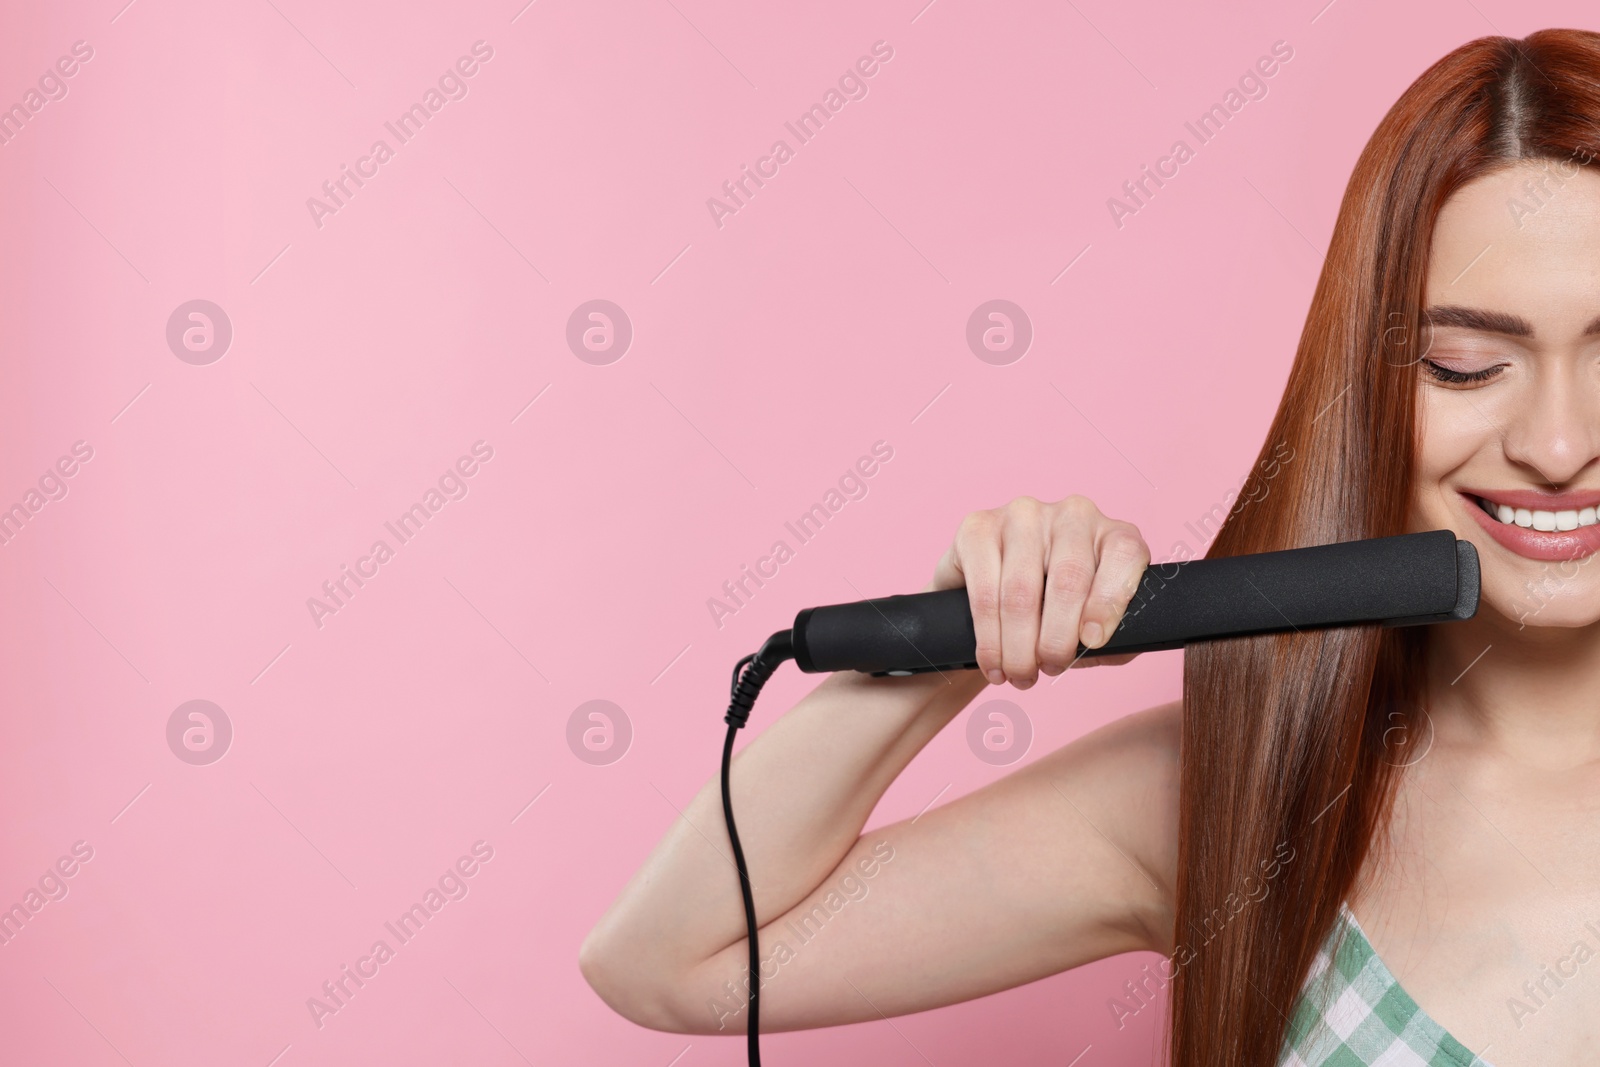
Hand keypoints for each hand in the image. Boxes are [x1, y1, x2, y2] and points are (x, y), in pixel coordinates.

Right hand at [926, 495, 1148, 687]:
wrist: (996, 596)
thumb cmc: (1055, 611)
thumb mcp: (1093, 625)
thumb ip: (1111, 637)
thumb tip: (1097, 644)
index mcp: (1111, 534)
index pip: (1124, 554)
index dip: (1110, 602)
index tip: (1092, 641)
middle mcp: (1071, 515)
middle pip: (1068, 580)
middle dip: (1056, 639)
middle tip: (1049, 669)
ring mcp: (1023, 515)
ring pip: (1021, 592)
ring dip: (1018, 646)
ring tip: (1019, 673)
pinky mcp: (978, 527)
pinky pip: (983, 589)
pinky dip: (988, 637)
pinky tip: (992, 660)